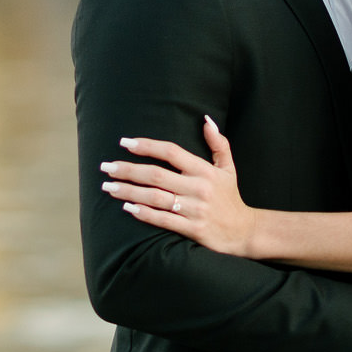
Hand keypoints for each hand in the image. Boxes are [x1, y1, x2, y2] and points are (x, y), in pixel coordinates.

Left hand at [103, 116, 259, 257]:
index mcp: (204, 170)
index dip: (147, 146)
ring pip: (155, 197)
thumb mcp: (228, 168)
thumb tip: (206, 119)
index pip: (171, 152)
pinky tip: (128, 208)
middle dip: (128, 170)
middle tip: (106, 167)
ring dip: (129, 192)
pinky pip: (164, 220)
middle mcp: (198, 188)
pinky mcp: (193, 229)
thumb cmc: (230, 197)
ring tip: (109, 188)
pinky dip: (144, 214)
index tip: (124, 143)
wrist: (245, 232)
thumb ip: (218, 143)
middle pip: (156, 175)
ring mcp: (195, 209)